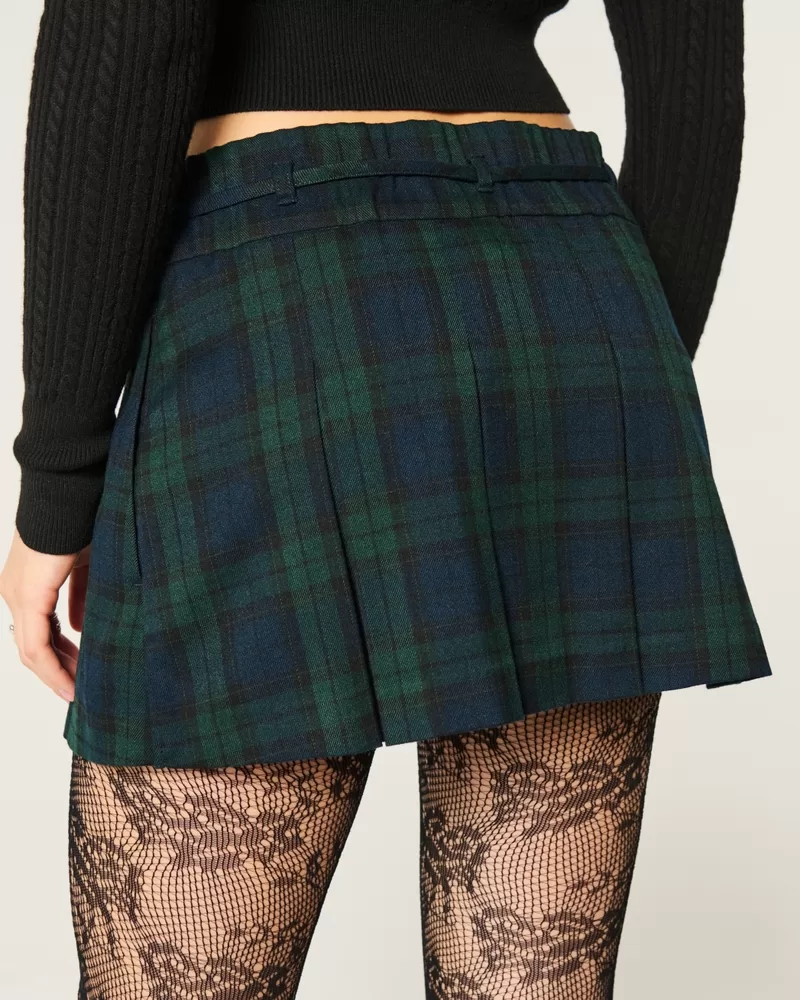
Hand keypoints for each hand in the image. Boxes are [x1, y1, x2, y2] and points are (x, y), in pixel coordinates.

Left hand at [0, 528, 90, 701]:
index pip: (38, 630)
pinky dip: (53, 667)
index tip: (81, 673)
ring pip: (31, 650)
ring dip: (55, 673)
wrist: (70, 496)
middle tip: (82, 688)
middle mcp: (15, 592)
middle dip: (59, 669)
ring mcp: (17, 596)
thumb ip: (82, 596)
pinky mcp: (27, 597)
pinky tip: (69, 684)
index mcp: (29, 583)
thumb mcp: (87, 566)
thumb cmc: (84, 521)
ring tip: (77, 692)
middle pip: (32, 645)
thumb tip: (80, 626)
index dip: (59, 656)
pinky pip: (35, 645)